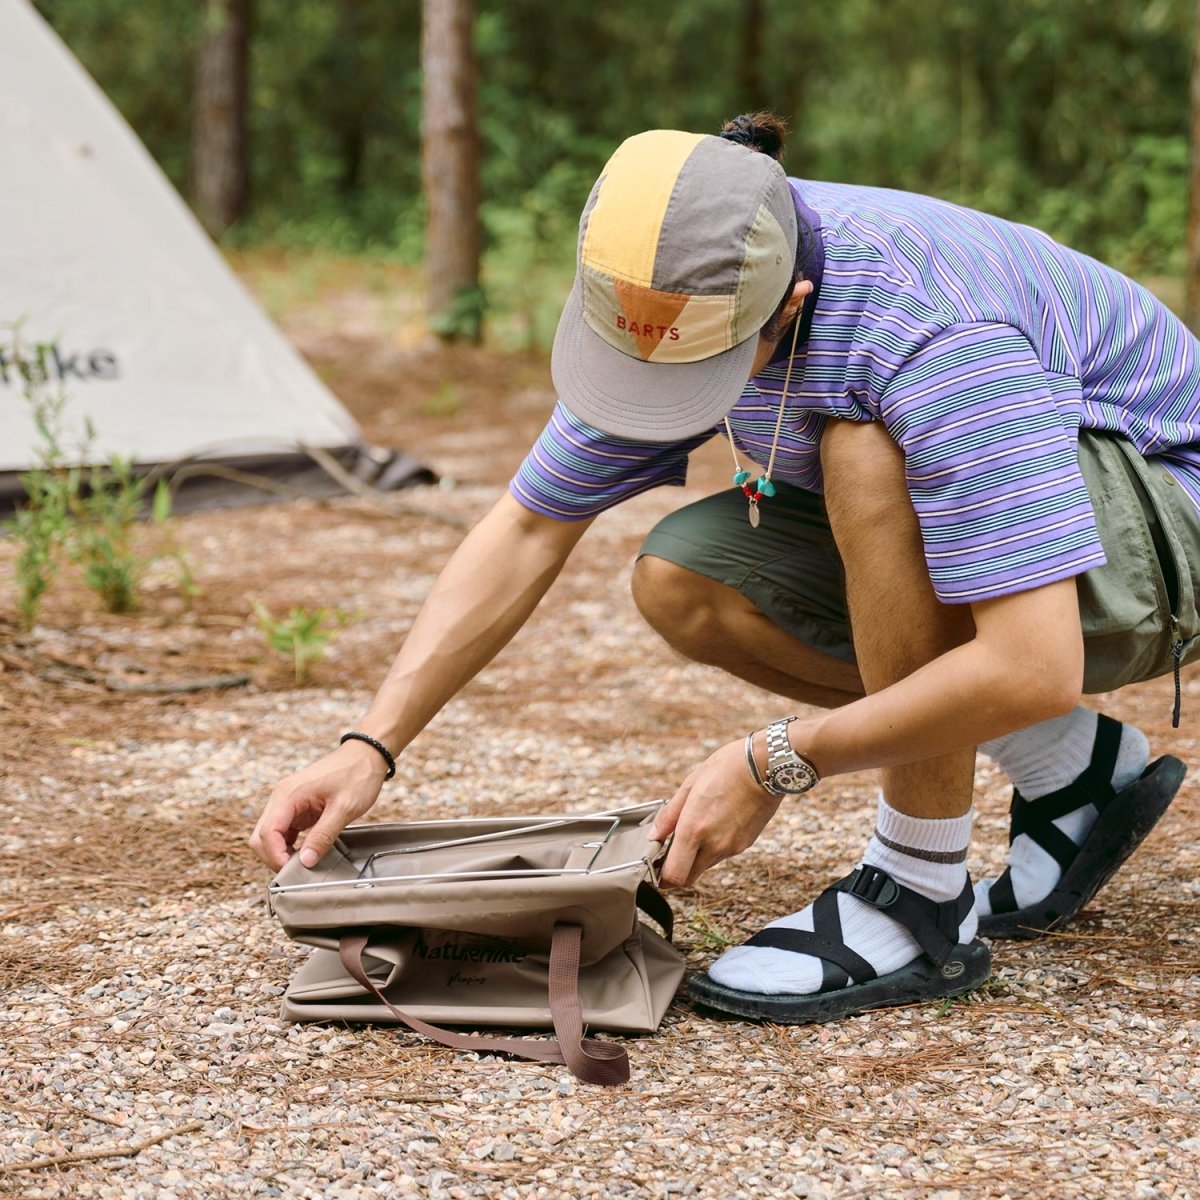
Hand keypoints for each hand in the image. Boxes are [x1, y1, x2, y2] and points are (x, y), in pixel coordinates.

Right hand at [249, 740, 390, 870]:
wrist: (366, 755)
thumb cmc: (357, 775)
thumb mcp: (344, 808)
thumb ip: (323, 836)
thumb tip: (305, 861)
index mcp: (289, 794)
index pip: (266, 833)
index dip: (275, 856)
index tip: (292, 871)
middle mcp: (282, 797)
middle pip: (261, 836)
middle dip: (274, 857)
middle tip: (296, 871)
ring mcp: (288, 802)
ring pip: (269, 835)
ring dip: (280, 852)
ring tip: (302, 864)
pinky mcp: (297, 806)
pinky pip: (283, 830)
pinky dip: (288, 845)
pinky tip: (304, 853)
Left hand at [650, 737, 781, 887]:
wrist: (766, 765)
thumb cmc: (727, 768)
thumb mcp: (690, 784)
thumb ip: (669, 815)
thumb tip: (654, 835)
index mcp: (693, 829)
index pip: (674, 875)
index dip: (662, 878)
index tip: (657, 868)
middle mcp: (713, 845)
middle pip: (689, 878)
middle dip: (677, 871)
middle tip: (670, 854)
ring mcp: (731, 847)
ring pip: (705, 865)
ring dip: (696, 857)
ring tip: (696, 828)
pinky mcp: (745, 844)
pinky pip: (722, 855)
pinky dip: (714, 847)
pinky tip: (716, 823)